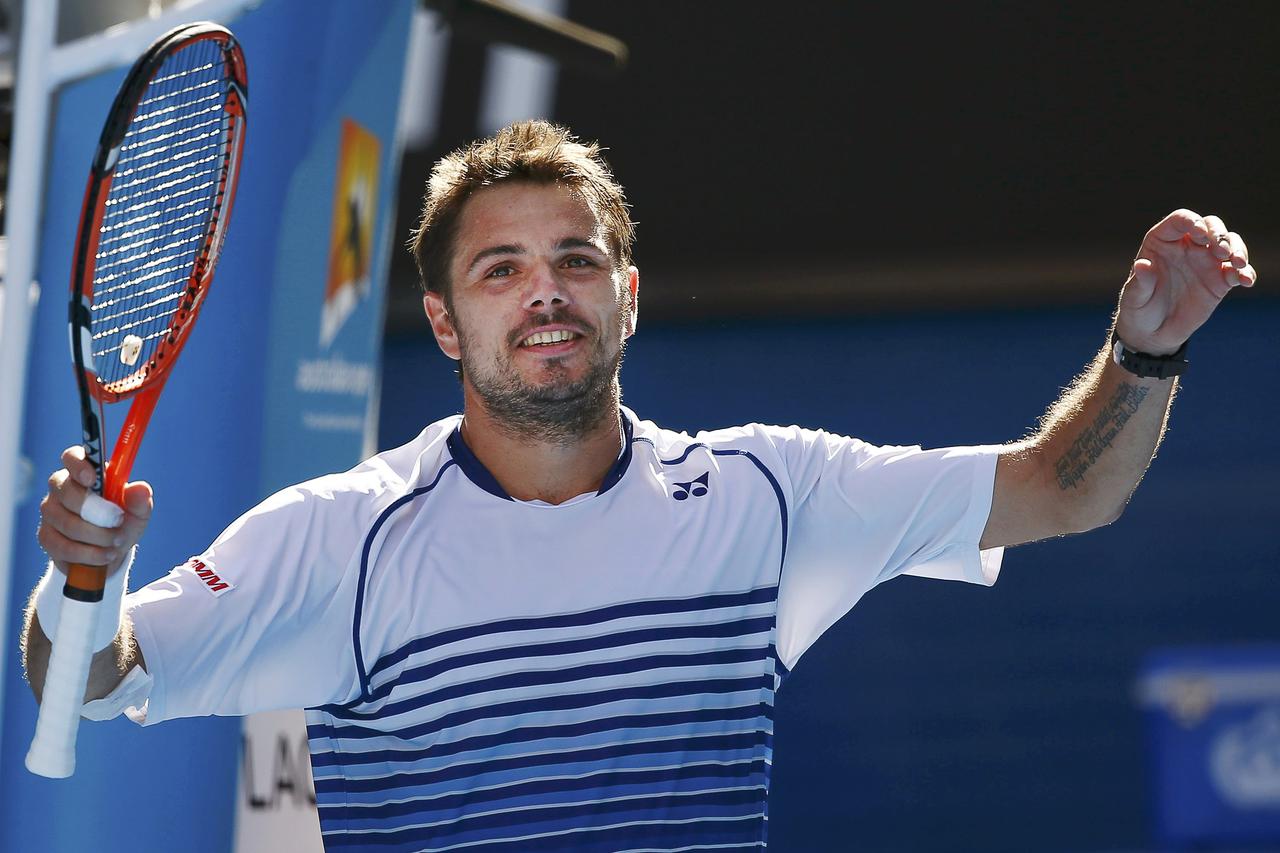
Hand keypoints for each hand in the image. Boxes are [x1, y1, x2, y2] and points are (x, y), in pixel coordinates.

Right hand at [37, 446, 151, 575]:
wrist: (109, 552)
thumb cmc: (122, 522)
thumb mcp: (137, 512)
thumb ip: (139, 500)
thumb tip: (140, 489)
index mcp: (85, 473)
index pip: (71, 457)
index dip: (78, 465)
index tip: (93, 479)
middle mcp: (62, 488)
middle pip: (66, 491)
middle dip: (96, 511)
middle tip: (119, 521)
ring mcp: (50, 512)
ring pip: (66, 522)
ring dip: (96, 536)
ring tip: (117, 541)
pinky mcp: (46, 536)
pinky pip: (62, 546)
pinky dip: (88, 553)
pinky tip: (105, 555)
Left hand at [1114, 209, 1256, 355]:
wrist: (1153, 332)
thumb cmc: (1138, 309)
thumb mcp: (1134, 297)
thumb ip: (1141, 282)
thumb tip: (1142, 265)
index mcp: (1163, 242)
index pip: (1180, 220)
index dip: (1191, 221)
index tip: (1199, 233)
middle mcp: (1187, 246)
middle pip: (1210, 226)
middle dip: (1219, 234)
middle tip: (1221, 251)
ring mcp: (1206, 261)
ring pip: (1230, 243)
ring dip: (1238, 249)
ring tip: (1237, 263)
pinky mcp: (1221, 280)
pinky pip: (1238, 271)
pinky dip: (1246, 273)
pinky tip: (1246, 281)